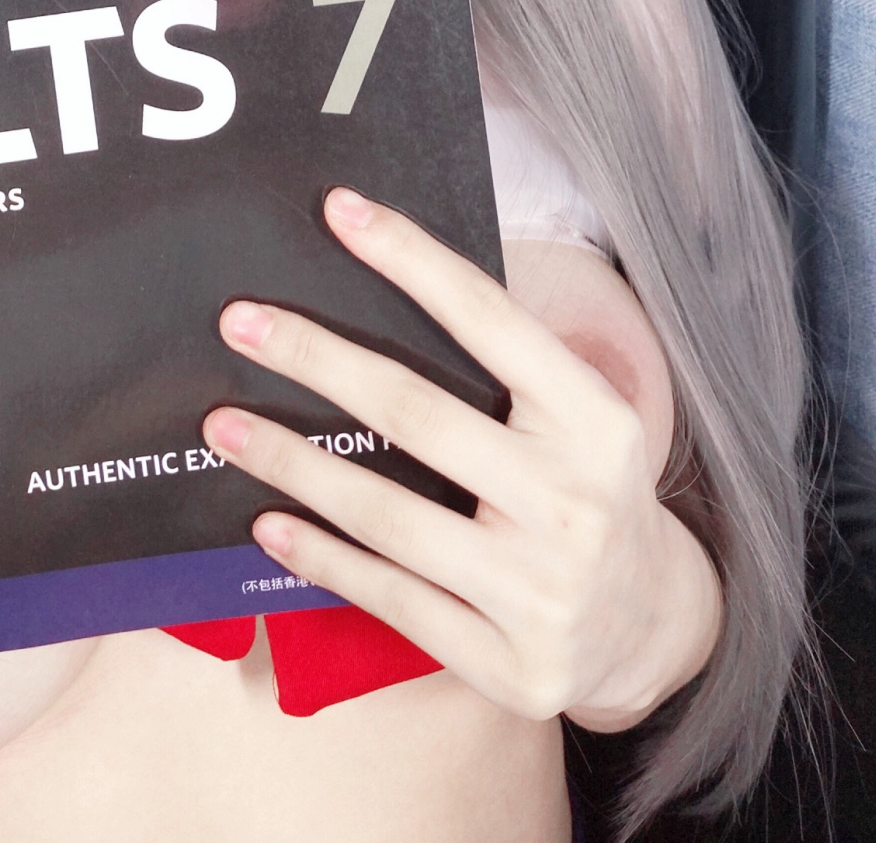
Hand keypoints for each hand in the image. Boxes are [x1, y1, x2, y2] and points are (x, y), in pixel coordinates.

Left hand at [202, 188, 721, 728]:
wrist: (653, 627)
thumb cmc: (585, 492)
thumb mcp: (577, 422)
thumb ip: (504, 372)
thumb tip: (376, 289)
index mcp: (594, 421)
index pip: (489, 319)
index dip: (412, 259)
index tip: (340, 210)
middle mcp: (572, 502)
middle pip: (415, 412)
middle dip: (317, 357)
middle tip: (240, 322)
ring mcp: (541, 591)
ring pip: (387, 514)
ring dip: (293, 463)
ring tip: (223, 424)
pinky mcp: (510, 664)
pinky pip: (392, 598)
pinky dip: (322, 557)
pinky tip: (268, 522)